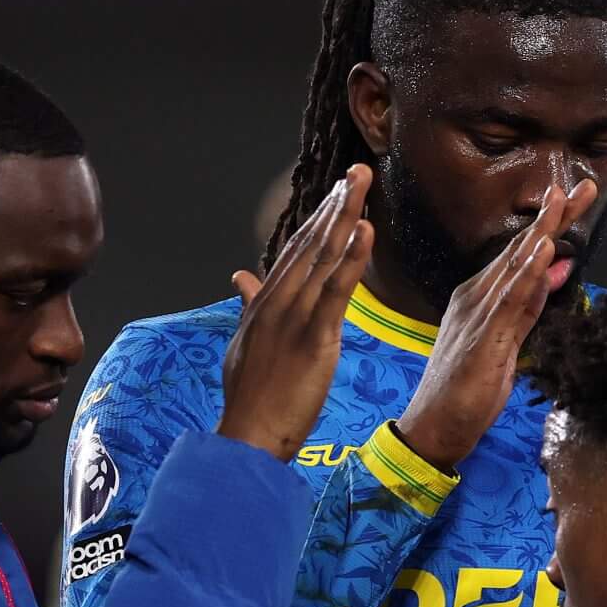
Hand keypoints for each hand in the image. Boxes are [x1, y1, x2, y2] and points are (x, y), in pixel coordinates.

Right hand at [216, 166, 373, 461]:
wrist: (248, 435)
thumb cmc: (252, 397)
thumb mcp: (246, 344)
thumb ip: (249, 306)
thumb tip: (241, 276)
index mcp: (265, 302)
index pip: (295, 250)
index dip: (318, 218)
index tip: (338, 191)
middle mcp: (277, 301)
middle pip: (309, 242)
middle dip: (335, 204)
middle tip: (358, 171)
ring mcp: (292, 316)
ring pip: (322, 256)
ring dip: (345, 216)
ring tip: (363, 184)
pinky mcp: (312, 336)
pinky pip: (335, 290)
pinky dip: (350, 258)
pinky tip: (365, 230)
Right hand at [396, 180, 597, 469]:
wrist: (432, 427)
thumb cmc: (466, 390)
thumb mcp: (508, 343)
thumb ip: (531, 306)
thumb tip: (559, 270)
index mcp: (480, 296)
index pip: (521, 253)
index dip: (549, 225)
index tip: (574, 197)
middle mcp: (476, 297)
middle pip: (521, 248)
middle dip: (553, 216)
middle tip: (583, 185)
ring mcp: (477, 315)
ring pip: (515, 266)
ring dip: (542, 232)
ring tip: (564, 199)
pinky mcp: (482, 338)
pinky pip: (509, 301)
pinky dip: (527, 273)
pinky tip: (543, 249)